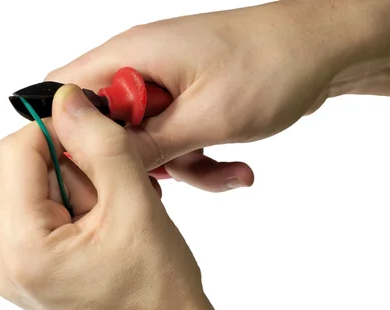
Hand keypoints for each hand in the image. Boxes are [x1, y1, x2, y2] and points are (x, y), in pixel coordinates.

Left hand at [0, 84, 286, 309]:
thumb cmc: (158, 292)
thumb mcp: (134, 203)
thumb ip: (99, 142)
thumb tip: (67, 98)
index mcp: (20, 249)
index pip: (15, 152)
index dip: (58, 129)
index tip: (99, 132)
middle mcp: (2, 261)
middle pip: (26, 172)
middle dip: (77, 167)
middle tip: (120, 192)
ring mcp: (13, 269)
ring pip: (39, 191)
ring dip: (83, 188)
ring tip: (119, 218)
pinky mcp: (28, 271)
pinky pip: (43, 215)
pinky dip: (78, 208)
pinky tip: (107, 229)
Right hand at [47, 0, 389, 191]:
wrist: (323, 50)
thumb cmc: (272, 65)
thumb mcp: (206, 118)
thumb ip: (146, 144)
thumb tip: (101, 162)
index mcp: (131, 55)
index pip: (65, 95)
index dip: (67, 138)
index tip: (92, 174)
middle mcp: (140, 66)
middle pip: (103, 126)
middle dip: (135, 161)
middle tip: (165, 178)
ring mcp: (163, 83)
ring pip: (142, 141)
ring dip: (179, 166)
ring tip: (225, 172)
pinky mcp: (184, 99)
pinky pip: (173, 139)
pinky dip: (198, 160)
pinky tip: (235, 169)